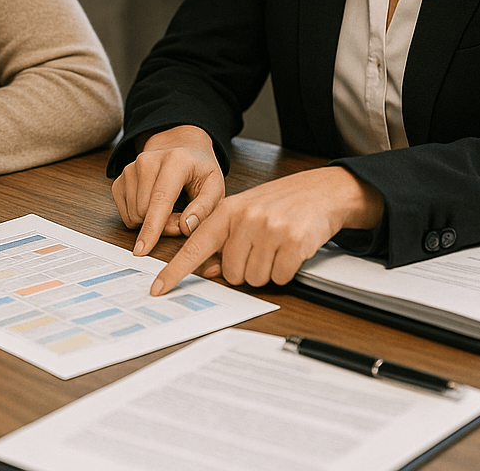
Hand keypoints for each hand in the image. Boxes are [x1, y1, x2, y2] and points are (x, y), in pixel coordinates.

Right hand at [111, 125, 224, 255]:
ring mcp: (131, 168)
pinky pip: (126, 214)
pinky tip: (153, 205)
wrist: (182, 149)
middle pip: (145, 212)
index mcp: (175, 160)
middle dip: (163, 225)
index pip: (161, 199)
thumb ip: (205, 208)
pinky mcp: (120, 179)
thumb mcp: (215, 187)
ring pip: (134, 215)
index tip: (143, 249)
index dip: (152, 227)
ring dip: (152, 222)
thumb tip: (186, 227)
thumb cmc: (199, 170)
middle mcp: (148, 160)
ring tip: (169, 207)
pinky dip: (140, 218)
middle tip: (180, 215)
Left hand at [149, 166, 383, 293]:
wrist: (322, 191)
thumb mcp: (245, 212)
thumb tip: (208, 269)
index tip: (158, 288)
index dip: (175, 271)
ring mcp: (269, 230)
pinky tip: (290, 251)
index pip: (195, 246)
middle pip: (230, 273)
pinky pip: (280, 278)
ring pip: (254, 279)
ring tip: (276, 247)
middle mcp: (245, 218)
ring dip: (266, 271)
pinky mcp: (294, 242)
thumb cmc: (280, 203)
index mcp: (227, 210)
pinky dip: (285, 271)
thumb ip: (224, 239)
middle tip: (260, 249)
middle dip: (245, 269)